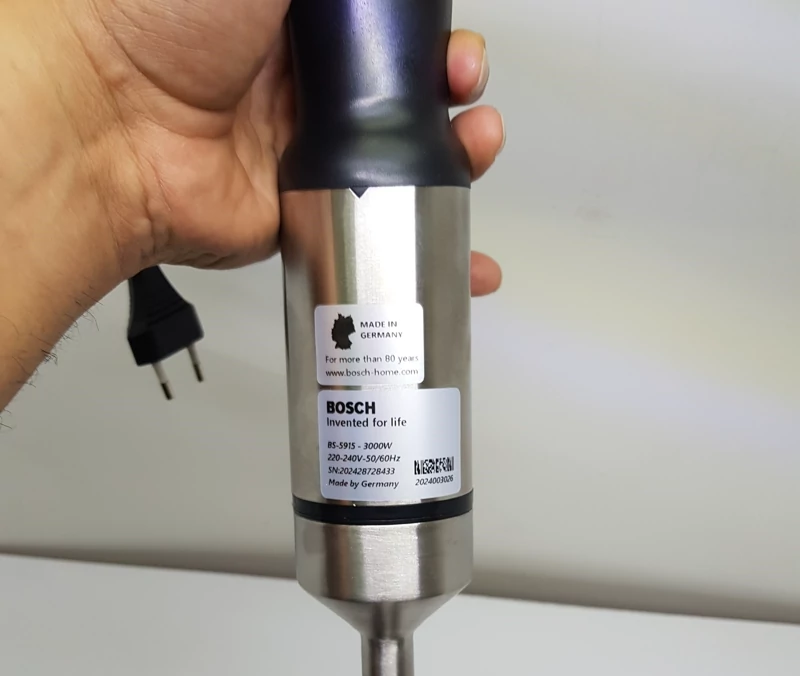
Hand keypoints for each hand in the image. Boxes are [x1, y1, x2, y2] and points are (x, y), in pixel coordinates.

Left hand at [79, 0, 505, 295]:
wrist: (107, 126)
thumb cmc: (148, 20)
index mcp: (299, 18)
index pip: (389, 29)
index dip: (430, 34)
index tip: (451, 41)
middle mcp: (305, 82)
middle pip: (406, 88)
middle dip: (453, 87)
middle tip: (461, 88)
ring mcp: (307, 148)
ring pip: (402, 155)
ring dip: (455, 153)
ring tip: (473, 146)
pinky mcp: (305, 208)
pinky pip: (375, 221)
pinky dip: (424, 235)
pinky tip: (459, 240)